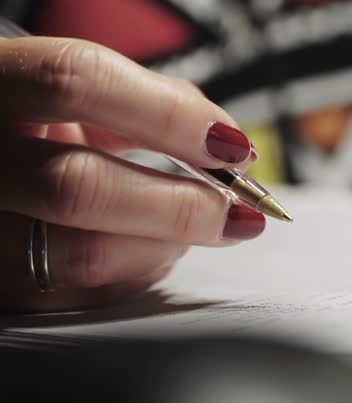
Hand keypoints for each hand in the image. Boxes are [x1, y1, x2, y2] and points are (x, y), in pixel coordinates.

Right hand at [0, 36, 264, 311]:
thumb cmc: (39, 123)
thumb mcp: (78, 94)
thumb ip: (149, 102)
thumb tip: (226, 144)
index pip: (77, 82)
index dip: (168, 115)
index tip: (231, 146)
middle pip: (79, 187)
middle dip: (180, 205)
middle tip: (237, 211)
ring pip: (84, 254)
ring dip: (166, 247)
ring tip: (199, 229)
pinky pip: (82, 295)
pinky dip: (140, 273)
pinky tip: (157, 248)